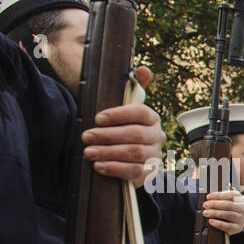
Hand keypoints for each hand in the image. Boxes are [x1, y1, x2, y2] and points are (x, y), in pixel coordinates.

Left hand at [84, 66, 164, 183]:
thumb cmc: (122, 128)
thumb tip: (144, 70)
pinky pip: (136, 172)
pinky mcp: (150, 173)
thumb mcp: (124, 108)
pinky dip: (117, 169)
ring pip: (135, 153)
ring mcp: (155, 155)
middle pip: (135, 135)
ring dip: (109, 152)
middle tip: (86, 136)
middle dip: (108, 136)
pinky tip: (100, 166)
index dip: (118, 115)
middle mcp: (158, 136)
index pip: (139, 112)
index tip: (97, 118)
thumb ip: (132, 88)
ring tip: (88, 152)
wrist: (130, 157)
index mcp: (152, 118)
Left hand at [202, 190, 243, 234]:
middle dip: (215, 204)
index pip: (231, 195)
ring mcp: (241, 218)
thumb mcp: (224, 201)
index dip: (219, 195)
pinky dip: (218, 223)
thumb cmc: (227, 210)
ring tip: (205, 213)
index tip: (208, 196)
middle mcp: (243, 208)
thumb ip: (218, 199)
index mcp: (240, 199)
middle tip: (205, 205)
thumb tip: (208, 199)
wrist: (233, 222)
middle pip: (229, 205)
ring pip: (228, 214)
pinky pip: (228, 226)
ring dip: (215, 213)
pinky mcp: (238, 228)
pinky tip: (211, 221)